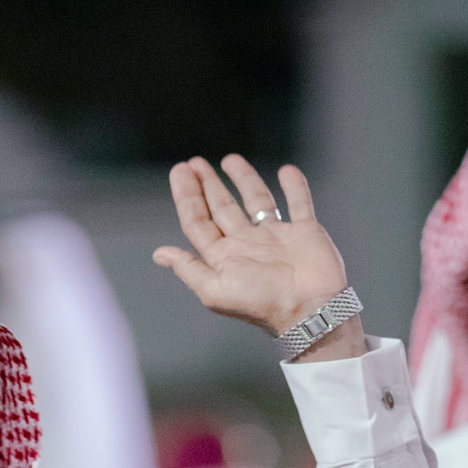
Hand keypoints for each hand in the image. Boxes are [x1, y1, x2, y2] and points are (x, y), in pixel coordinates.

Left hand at [153, 155, 361, 353]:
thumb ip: (188, 268)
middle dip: (207, 186)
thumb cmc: (260, 301)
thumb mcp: (214, 288)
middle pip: (222, 209)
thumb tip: (159, 255)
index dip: (187, 197)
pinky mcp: (305, 232)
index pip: (199, 222)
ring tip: (229, 159)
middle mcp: (247, 245)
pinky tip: (286, 171)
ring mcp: (276, 237)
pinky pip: (299, 203)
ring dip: (243, 180)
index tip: (179, 171)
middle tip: (194, 163)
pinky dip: (295, 187)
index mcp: (224, 258)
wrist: (308, 307)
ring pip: (256, 201)